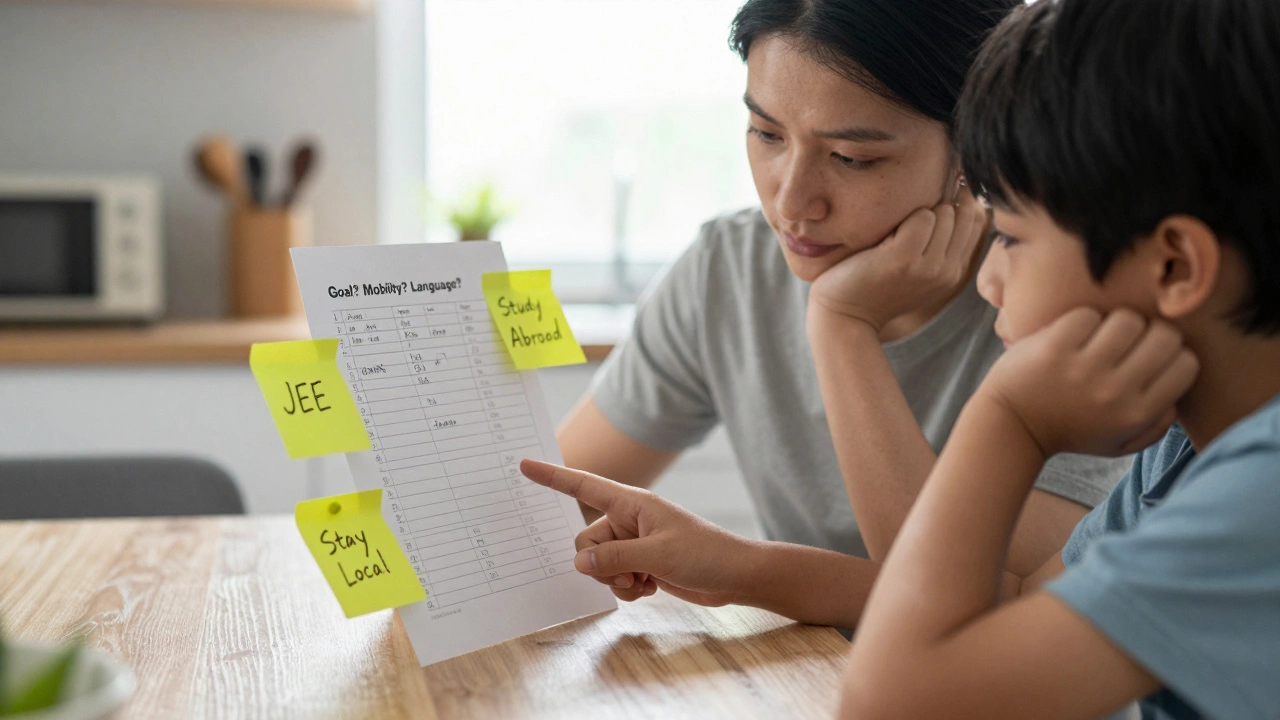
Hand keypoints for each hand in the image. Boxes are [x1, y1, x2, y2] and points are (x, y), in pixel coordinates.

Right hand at [520, 459, 753, 606]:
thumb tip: (580, 562)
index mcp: (632, 503)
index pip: (584, 486)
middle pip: (587, 542)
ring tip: (644, 583)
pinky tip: (650, 589)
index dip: (552, 477)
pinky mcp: (642, 564)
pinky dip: (626, 588)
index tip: (524, 464)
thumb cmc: (706, 554)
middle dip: (601, 564)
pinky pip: (614, 577)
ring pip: (599, 564)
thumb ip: (615, 557)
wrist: (736, 576)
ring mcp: (635, 543)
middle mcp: (629, 520)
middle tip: (630, 575)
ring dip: (616, 580)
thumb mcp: (657, 555)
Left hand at [809, 182, 987, 332]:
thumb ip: (941, 242)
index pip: (977, 221)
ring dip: (919, 212)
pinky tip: (884, 238)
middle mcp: (948, 272)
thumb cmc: (873, 284)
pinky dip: (903, 217)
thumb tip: (961, 196)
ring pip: (944, 212)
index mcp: (954, 273)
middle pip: (963, 213)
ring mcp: (929, 267)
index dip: (959, 203)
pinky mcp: (906, 258)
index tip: (934, 201)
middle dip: (939, 206)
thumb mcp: (917, 267)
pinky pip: (922, 216)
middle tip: (907, 224)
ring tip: (894, 234)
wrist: (843, 316)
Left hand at [979, 308, 1199, 458]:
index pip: (1186, 364)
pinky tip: (1074, 335)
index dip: (1174, 354)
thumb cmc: (1071, 431)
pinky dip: (1082, 319)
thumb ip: (1156, 426)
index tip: (1153, 356)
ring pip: (1128, 319)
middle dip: (1151, 333)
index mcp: (1136, 414)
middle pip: (1164, 336)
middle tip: (1129, 343)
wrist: (1012, 424)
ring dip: (1117, 323)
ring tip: (1102, 336)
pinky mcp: (1053, 347)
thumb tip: (1177, 399)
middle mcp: (1114, 391)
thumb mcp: (1119, 443)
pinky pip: (1088, 314)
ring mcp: (1082, 368)